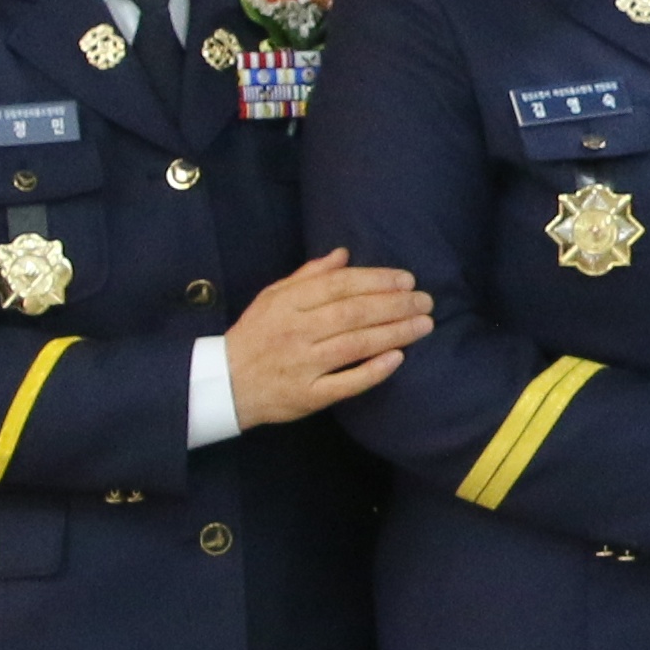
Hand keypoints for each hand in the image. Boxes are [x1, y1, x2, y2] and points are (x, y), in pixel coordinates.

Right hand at [221, 248, 431, 428]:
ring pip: (355, 345)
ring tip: (423, 324)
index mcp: (287, 304)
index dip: (376, 280)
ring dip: (394, 333)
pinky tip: (398, 358)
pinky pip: (346, 383)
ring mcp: (302, 365)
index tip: (407, 279)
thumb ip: (309, 276)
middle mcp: (296, 332)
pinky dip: (373, 371)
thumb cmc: (255, 335)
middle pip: (352, 313)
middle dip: (395, 305)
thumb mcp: (272, 297)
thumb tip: (344, 254)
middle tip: (425, 301)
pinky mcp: (308, 395)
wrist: (224, 384)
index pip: (339, 286)